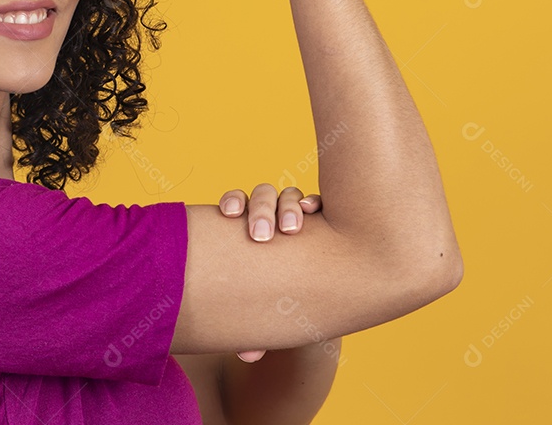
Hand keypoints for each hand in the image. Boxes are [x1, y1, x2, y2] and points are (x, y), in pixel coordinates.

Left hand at [218, 183, 322, 362]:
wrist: (307, 307)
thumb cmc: (274, 308)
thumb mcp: (262, 315)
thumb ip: (255, 329)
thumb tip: (249, 355)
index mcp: (245, 228)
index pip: (236, 202)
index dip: (232, 201)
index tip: (228, 214)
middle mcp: (271, 216)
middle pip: (261, 196)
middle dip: (261, 208)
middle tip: (261, 234)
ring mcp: (297, 216)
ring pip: (288, 196)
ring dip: (290, 206)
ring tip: (293, 227)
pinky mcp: (323, 221)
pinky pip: (317, 203)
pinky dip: (314, 203)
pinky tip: (316, 212)